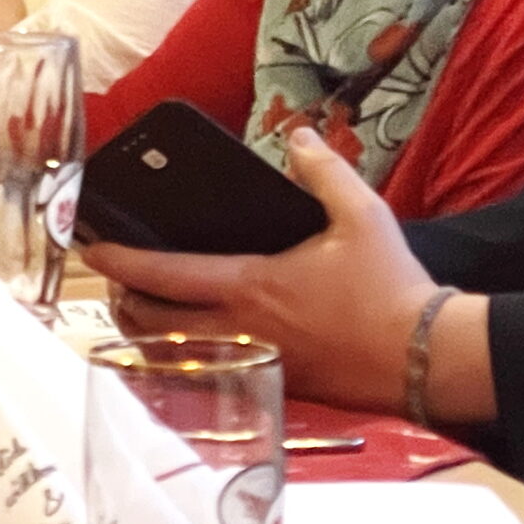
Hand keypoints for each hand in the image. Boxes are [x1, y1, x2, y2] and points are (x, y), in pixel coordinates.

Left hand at [82, 129, 443, 412]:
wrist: (431, 359)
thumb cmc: (393, 289)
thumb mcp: (362, 216)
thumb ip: (324, 171)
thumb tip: (299, 136)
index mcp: (251, 286)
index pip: (163, 275)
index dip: (119, 262)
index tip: (92, 248)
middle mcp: (242, 329)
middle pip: (153, 325)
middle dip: (123, 304)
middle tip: (114, 284)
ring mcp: (257, 363)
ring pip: (177, 358)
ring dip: (150, 337)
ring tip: (143, 314)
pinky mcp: (278, 388)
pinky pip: (214, 378)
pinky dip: (188, 364)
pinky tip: (192, 350)